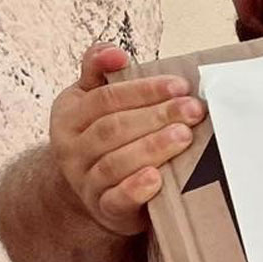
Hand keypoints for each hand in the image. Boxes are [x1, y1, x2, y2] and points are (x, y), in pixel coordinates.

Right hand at [49, 44, 205, 236]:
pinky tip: (157, 178)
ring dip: (152, 148)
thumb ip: (100, 71)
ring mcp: (86, 181)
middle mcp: (72, 149)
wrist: (91, 190)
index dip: (143, 90)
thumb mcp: (92, 100)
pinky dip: (136, 189)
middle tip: (193, 109)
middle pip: (114, 128)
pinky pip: (116, 199)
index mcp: (69, 115)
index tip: (180, 85)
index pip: (106, 98)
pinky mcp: (104, 209)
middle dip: (157, 116)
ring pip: (116, 162)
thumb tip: (114, 52)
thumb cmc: (104, 137)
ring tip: (184, 136)